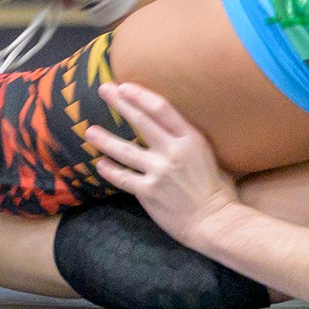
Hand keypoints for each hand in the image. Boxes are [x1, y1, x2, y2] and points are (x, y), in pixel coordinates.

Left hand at [84, 82, 240, 248]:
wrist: (215, 221)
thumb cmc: (218, 190)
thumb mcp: (208, 155)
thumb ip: (189, 140)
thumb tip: (173, 128)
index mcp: (191, 139)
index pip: (161, 109)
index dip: (141, 95)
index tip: (125, 86)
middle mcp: (173, 152)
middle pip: (141, 122)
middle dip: (120, 103)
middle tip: (104, 89)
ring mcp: (159, 172)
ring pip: (125, 151)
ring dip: (105, 140)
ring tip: (90, 131)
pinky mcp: (148, 192)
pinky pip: (123, 178)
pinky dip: (110, 171)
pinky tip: (100, 164)